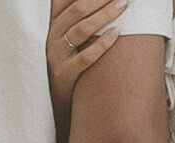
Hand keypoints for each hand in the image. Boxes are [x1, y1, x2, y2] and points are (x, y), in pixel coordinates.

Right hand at [47, 0, 125, 127]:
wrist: (54, 99)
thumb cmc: (65, 63)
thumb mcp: (64, 37)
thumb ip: (75, 19)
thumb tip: (94, 5)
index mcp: (52, 22)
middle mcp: (52, 35)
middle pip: (77, 9)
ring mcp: (57, 55)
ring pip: (81, 29)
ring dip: (104, 15)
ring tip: (122, 5)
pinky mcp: (65, 74)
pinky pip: (85, 57)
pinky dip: (102, 44)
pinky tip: (117, 33)